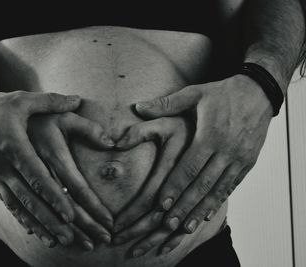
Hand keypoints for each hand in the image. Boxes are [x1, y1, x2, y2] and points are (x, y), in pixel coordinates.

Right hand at [0, 91, 113, 247]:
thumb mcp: (22, 100)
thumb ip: (51, 101)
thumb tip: (78, 100)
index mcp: (16, 145)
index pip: (38, 176)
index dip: (53, 195)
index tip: (70, 213)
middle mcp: (7, 166)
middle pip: (31, 198)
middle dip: (52, 219)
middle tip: (72, 237)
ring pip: (21, 207)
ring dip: (40, 225)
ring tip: (59, 240)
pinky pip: (10, 205)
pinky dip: (24, 220)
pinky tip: (35, 232)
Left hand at [116, 74, 273, 256]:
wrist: (259, 92)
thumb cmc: (222, 93)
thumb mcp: (194, 94)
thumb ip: (166, 104)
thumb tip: (138, 108)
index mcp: (210, 134)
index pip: (189, 167)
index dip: (175, 187)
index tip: (162, 204)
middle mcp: (227, 149)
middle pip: (202, 183)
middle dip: (185, 205)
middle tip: (169, 224)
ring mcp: (240, 158)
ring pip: (218, 189)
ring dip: (201, 209)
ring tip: (185, 227)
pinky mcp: (248, 162)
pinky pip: (232, 186)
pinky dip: (218, 201)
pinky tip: (207, 214)